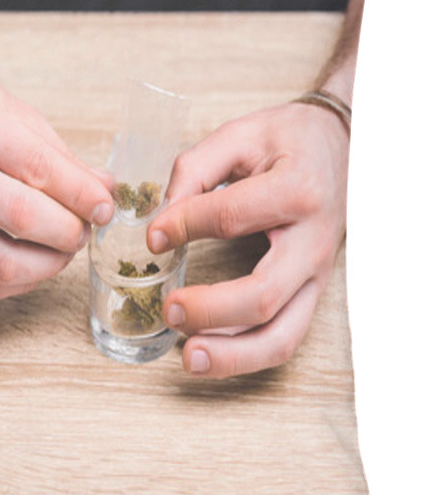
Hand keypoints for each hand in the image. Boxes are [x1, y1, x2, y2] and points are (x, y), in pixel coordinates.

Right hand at [0, 51, 113, 298]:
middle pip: (23, 218)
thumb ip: (65, 159)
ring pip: (5, 264)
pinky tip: (38, 258)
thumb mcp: (21, 117)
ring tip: (66, 245)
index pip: (39, 169)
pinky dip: (26, 280)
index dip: (82, 195)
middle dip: (70, 231)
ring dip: (52, 262)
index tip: (105, 207)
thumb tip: (105, 192)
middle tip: (86, 227)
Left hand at [147, 102, 349, 377]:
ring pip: (282, 335)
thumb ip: (194, 171)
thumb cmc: (288, 141)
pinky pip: (283, 337)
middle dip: (210, 310)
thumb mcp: (239, 136)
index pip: (232, 217)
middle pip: (263, 295)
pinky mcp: (310, 293)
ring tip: (188, 358)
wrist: (341, 147)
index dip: (183, 225)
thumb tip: (160, 221)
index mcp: (296, 191)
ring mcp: (316, 275)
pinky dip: (245, 355)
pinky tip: (209, 351)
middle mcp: (312, 241)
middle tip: (168, 308)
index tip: (153, 234)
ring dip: (232, 355)